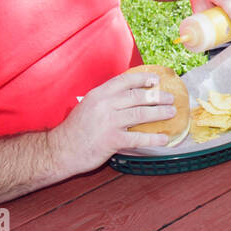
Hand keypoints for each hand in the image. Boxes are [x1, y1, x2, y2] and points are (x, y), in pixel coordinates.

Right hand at [48, 70, 176, 174]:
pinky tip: (164, 138)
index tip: (155, 79)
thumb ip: (106, 99)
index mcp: (99, 94)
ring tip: (172, 112)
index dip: (143, 79)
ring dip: (160, 113)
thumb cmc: (75, 130)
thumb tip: (130, 96)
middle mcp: (105, 105)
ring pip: (141, 114)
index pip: (125, 81)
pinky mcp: (112, 140)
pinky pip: (138, 138)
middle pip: (137, 96)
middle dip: (157, 96)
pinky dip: (153, 138)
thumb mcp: (88, 106)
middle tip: (170, 98)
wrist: (59, 151)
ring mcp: (109, 122)